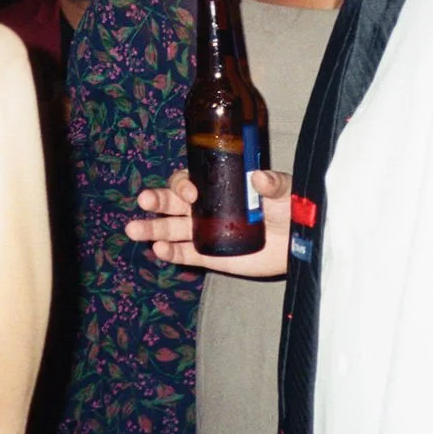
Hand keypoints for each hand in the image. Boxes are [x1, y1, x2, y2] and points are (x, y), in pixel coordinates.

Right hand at [124, 167, 290, 276]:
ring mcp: (205, 232)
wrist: (298, 242)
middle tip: (145, 200)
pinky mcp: (210, 256)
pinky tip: (159, 250)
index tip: (191, 193)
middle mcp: (206, 206)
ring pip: (172, 229)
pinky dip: (170, 252)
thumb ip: (272, 183)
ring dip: (153, 229)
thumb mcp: (283, 190)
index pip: (190, 180)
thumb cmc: (290, 208)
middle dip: (157, 201)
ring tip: (134, 230)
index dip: (184, 184)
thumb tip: (258, 177)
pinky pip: (186, 254)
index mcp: (218, 185)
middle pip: (173, 202)